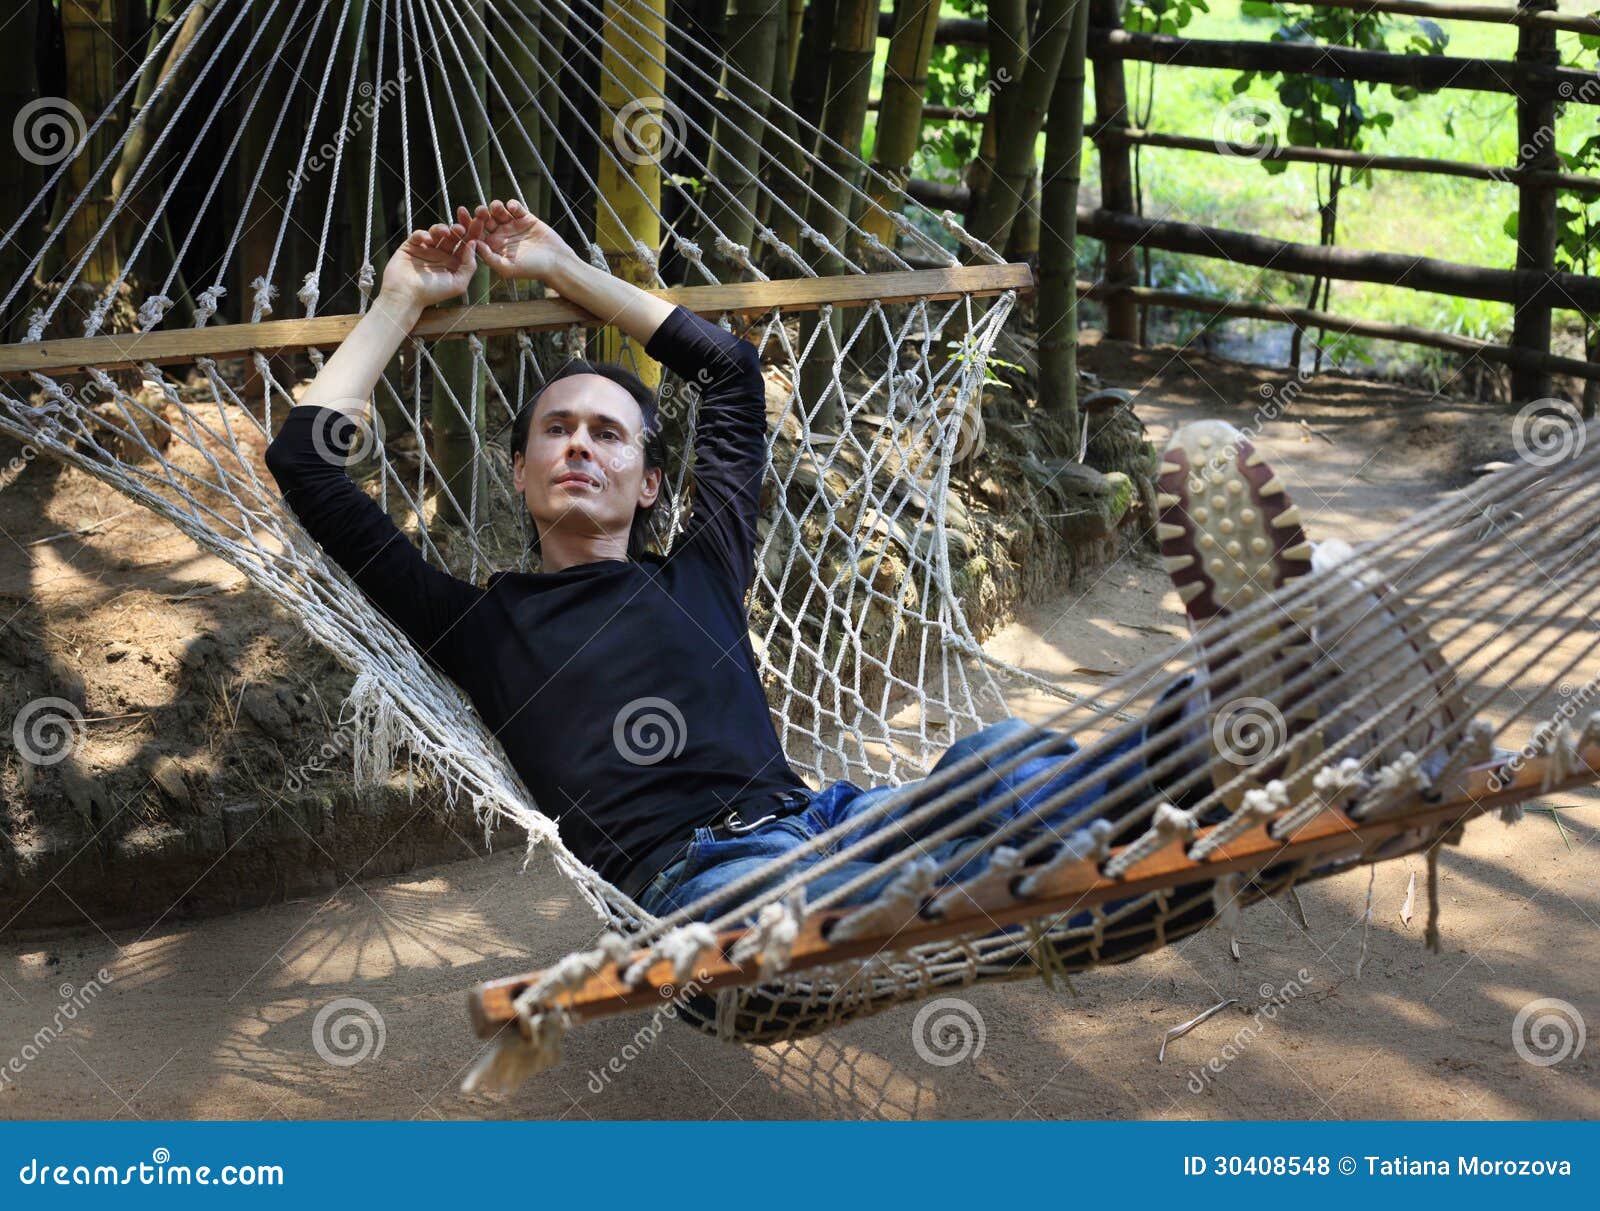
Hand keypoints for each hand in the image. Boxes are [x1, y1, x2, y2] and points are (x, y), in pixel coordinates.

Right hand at [379, 221, 480, 310]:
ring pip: (436, 232)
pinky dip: (423, 234)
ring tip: (446, 231)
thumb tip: (473, 244)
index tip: (477, 226)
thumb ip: (469, 265)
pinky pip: (419, 234)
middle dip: (458, 229)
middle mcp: (441, 255)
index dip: (472, 235)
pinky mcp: (411, 246)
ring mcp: (426, 250)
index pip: (465, 246)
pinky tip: (427, 240)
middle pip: (453, 237)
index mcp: (454, 264)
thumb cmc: (432, 293)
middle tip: (460, 227)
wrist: (405, 295)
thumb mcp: (458, 283)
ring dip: (442, 229)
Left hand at [463, 199, 577, 283]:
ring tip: (497, 208)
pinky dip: (512, 205)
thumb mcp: (507, 268)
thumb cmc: (532, 269)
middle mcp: (500, 235)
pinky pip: (514, 207)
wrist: (556, 262)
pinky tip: (513, 208)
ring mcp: (512, 225)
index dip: (466, 227)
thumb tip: (473, 244)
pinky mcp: (525, 217)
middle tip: (479, 210)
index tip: (459, 221)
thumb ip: (490, 257)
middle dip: (480, 214)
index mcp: (492, 247)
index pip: (475, 234)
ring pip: (497, 211)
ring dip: (495, 207)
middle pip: (484, 220)